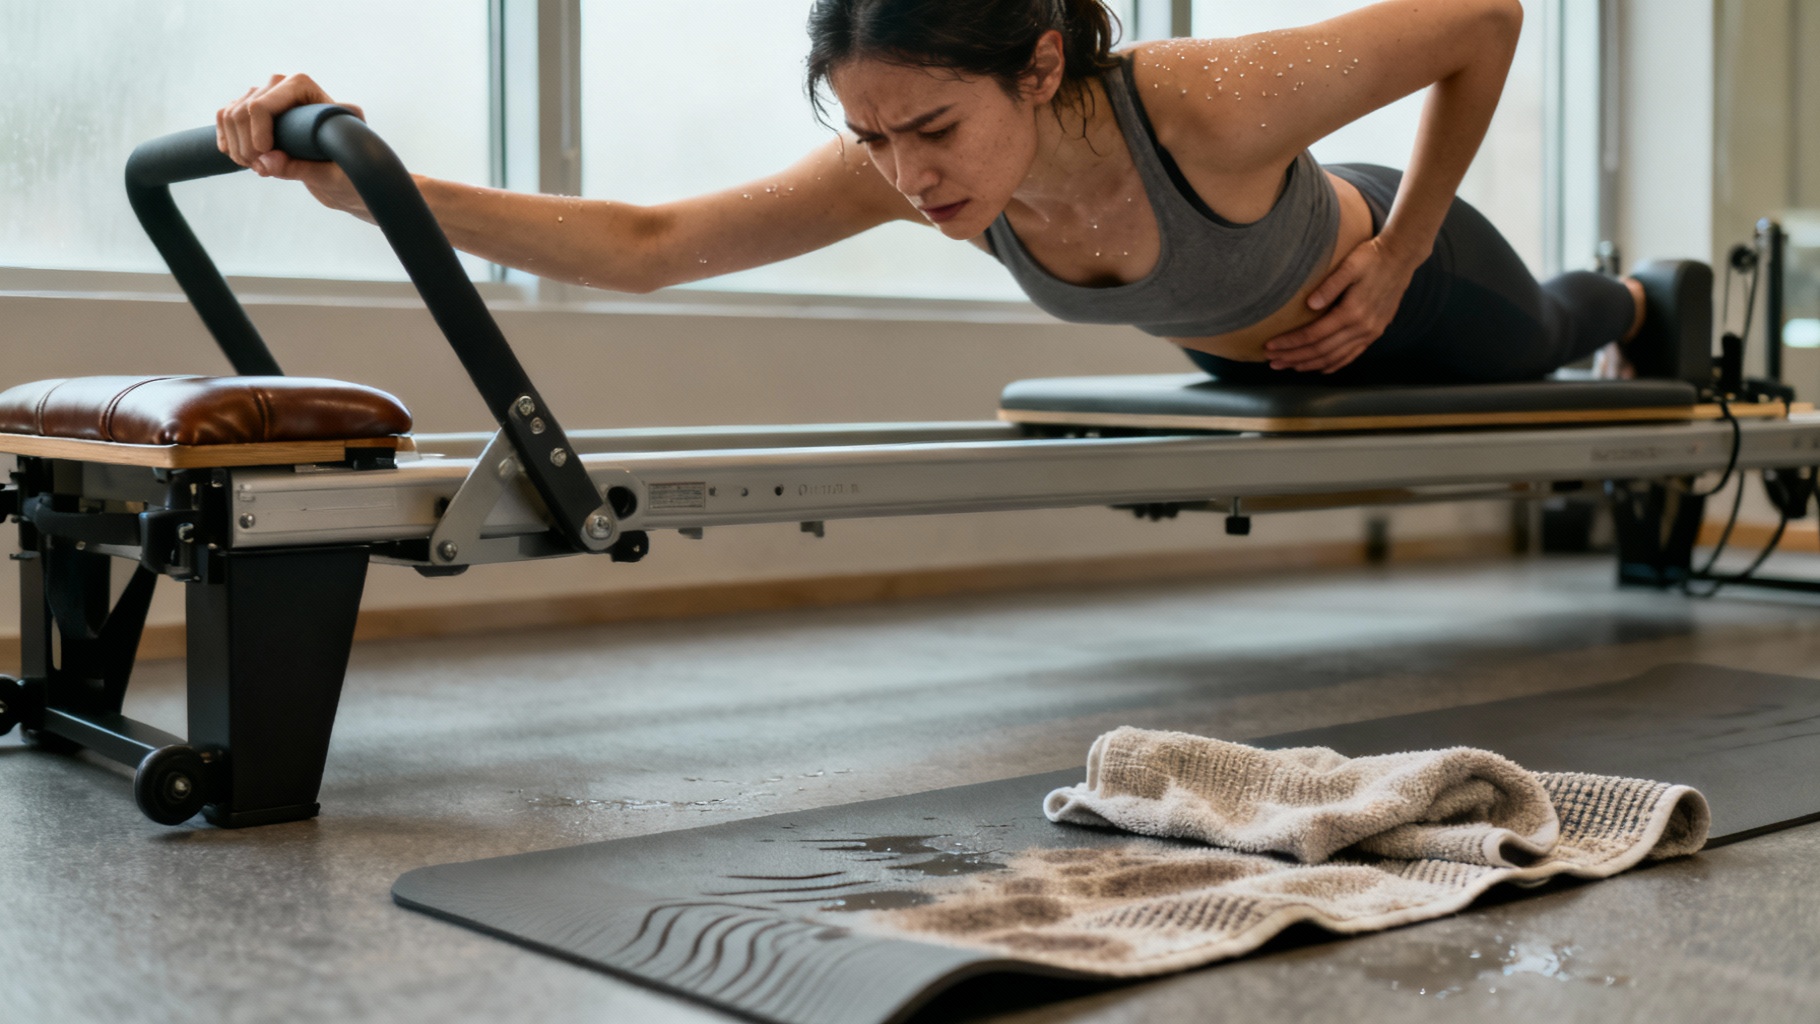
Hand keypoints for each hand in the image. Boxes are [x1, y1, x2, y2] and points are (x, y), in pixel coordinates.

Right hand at [217, 74, 367, 215]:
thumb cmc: (350, 174)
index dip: (257, 130)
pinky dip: (227, 139)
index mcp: (309, 92)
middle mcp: (287, 88)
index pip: (265, 101)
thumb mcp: (332, 176)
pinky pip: (226, 117)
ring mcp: (270, 98)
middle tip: (261, 169)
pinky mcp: (259, 113)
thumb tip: (264, 163)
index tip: (263, 158)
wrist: (347, 179)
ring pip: (232, 112)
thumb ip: (300, 169)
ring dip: (236, 144)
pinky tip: (240, 159)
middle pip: (244, 107)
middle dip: (246, 143)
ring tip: (256, 167)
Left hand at [1262, 236, 1423, 373]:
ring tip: (1288, 366)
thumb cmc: (1372, 258)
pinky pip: (1352, 355)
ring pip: (1335, 357)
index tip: (1270, 346)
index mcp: (1352, 312)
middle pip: (1321, 350)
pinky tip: (1320, 368)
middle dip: (1294, 357)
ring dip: (1309, 364)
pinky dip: (1334, 364)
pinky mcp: (1374, 332)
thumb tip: (1309, 304)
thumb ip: (1330, 285)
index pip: (1313, 335)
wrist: (1401, 258)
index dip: (1290, 342)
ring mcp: (1370, 332)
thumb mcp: (1350, 265)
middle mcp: (1362, 328)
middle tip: (1272, 361)